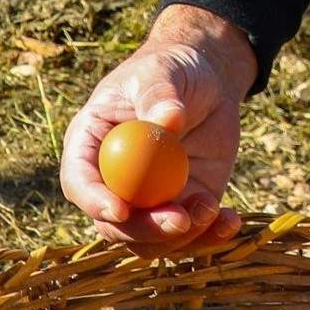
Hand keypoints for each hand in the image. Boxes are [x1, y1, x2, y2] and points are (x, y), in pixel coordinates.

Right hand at [60, 5, 255, 252]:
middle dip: (145, 230)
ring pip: (151, 241)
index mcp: (91, 146)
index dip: (94, 201)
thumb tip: (168, 121)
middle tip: (180, 220)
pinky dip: (210, 236)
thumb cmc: (170, 69)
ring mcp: (148, 199)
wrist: (205, 80)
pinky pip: (190, 236)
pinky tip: (230, 220)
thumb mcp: (161, 71)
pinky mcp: (183, 206)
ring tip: (212, 208)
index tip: (121, 209)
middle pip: (114, 225)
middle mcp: (113, 181)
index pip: (79, 182)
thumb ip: (159, 95)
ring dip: (181, 237)